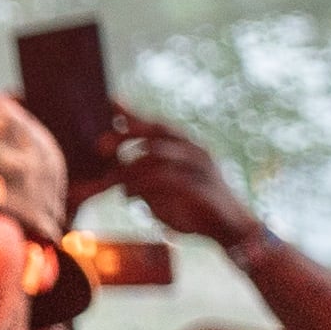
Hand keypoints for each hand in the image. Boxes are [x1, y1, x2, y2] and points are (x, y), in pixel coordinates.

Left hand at [111, 116, 262, 248]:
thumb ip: (143, 180)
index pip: (158, 126)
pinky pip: (169, 180)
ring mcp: (201, 168)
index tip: (112, 100)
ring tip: (109, 181)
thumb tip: (114, 176)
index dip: (135, 114)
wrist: (230, 229)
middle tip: (100, 146)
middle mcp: (196, 152)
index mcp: (188, 148)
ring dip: (129, 167)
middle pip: (158, 133)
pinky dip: (143, 185)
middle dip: (127, 136)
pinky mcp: (202, 188)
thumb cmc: (194, 209)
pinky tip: (128, 194)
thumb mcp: (163, 193)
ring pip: (158, 156)